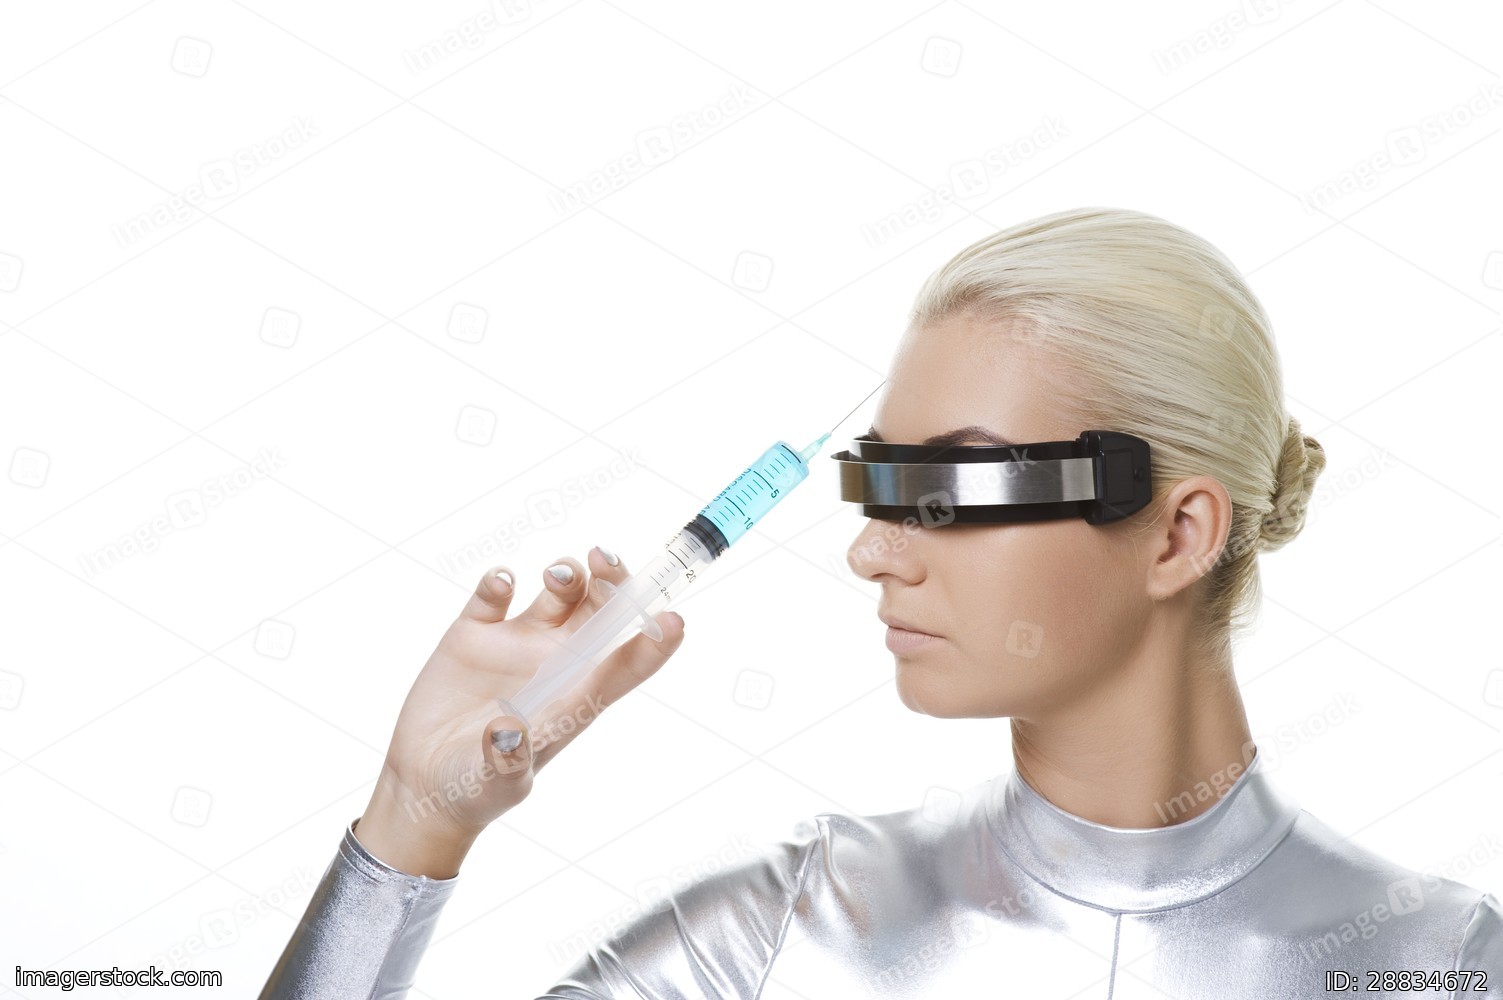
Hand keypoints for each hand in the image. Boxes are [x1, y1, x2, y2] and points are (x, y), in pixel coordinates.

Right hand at [355, 547, 685, 876]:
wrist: (427, 784)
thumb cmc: (478, 790)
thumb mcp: (496, 784)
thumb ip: (507, 761)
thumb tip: (509, 734)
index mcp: (577, 698)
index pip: (629, 664)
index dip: (656, 642)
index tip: (674, 618)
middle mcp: (556, 663)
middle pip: (601, 611)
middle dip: (612, 580)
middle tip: (604, 560)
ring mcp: (517, 644)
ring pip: (560, 592)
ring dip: (567, 573)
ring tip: (558, 574)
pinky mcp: (475, 634)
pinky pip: (494, 594)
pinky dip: (499, 581)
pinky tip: (500, 585)